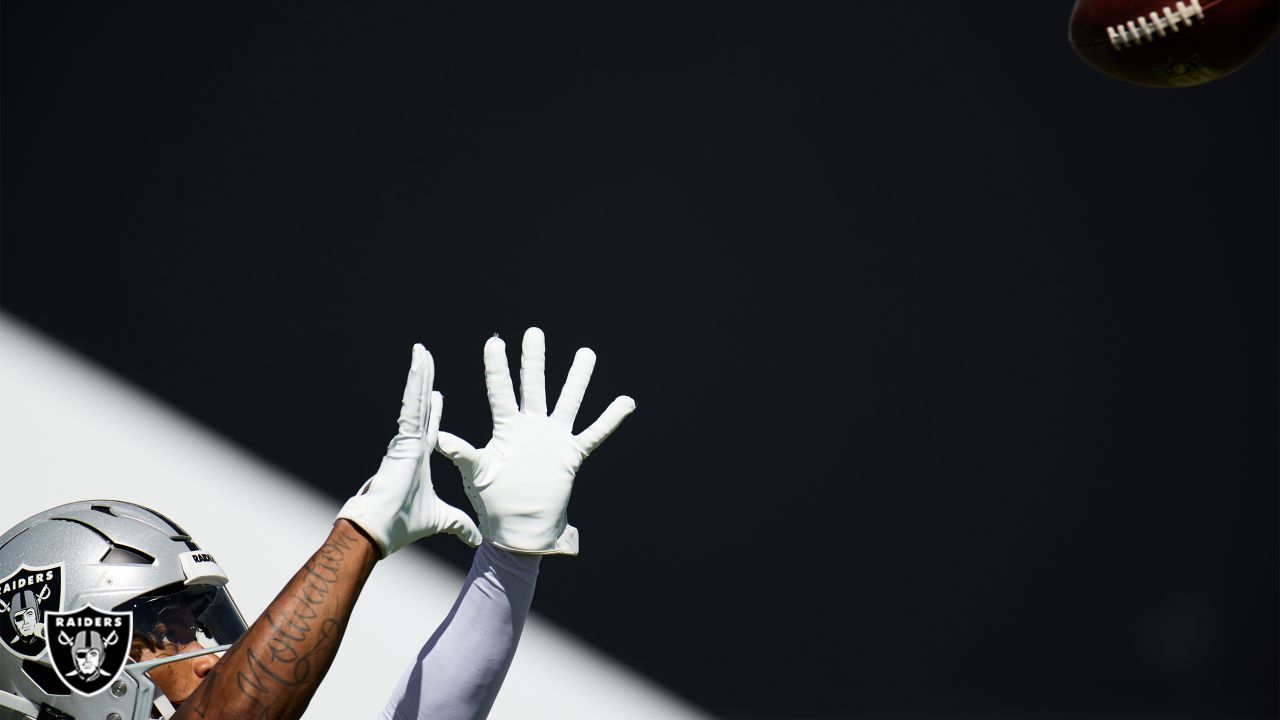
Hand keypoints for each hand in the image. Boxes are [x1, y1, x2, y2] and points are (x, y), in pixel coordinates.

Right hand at [337, 344, 481, 556]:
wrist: (381, 531)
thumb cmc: (403, 525)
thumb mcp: (442, 520)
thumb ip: (459, 525)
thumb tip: (477, 538)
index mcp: (418, 458)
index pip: (430, 428)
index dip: (433, 410)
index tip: (438, 394)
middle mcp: (411, 444)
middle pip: (421, 406)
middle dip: (424, 381)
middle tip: (426, 357)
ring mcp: (405, 440)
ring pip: (414, 400)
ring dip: (419, 375)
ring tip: (422, 351)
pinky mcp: (403, 439)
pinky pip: (411, 406)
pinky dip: (415, 385)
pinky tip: (419, 364)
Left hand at [437, 327, 634, 554]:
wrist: (520, 527)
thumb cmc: (494, 501)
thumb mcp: (477, 474)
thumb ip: (463, 454)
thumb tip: (441, 439)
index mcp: (506, 429)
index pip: (501, 392)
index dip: (498, 368)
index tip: (495, 342)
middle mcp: (531, 427)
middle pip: (534, 386)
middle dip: (534, 360)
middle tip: (534, 333)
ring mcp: (553, 438)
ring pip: (567, 402)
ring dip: (577, 379)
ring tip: (586, 354)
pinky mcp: (571, 454)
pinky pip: (594, 433)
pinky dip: (610, 419)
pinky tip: (627, 402)